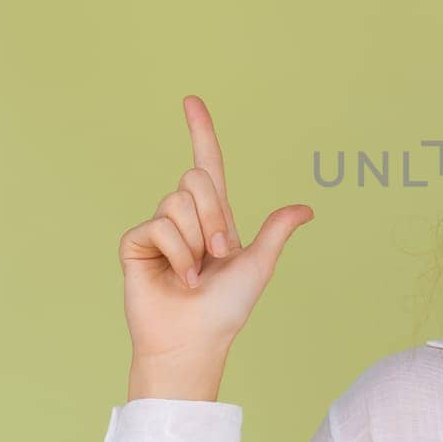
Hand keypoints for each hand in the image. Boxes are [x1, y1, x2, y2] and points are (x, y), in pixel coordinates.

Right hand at [117, 95, 313, 400]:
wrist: (196, 341)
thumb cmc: (226, 309)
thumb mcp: (258, 265)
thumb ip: (276, 231)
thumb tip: (306, 208)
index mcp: (214, 217)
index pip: (207, 165)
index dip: (200, 131)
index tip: (191, 100)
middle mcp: (184, 218)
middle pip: (196, 178)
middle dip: (215, 215)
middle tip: (219, 254)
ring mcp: (158, 230)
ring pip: (177, 201)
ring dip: (196, 241)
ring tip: (195, 273)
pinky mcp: (135, 244)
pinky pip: (157, 225)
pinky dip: (176, 252)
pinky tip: (177, 278)